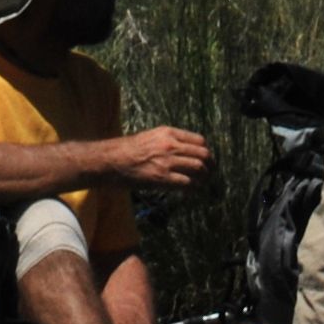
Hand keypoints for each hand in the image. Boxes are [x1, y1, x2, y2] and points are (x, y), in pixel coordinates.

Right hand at [92, 127, 212, 193]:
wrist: (112, 160)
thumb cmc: (128, 149)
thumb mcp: (151, 136)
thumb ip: (169, 141)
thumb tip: (186, 151)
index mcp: (168, 132)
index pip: (200, 140)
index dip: (206, 151)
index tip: (207, 159)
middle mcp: (171, 145)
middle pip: (203, 154)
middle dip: (210, 165)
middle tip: (211, 173)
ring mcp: (168, 162)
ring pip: (199, 169)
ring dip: (204, 177)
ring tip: (203, 183)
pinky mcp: (163, 178)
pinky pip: (188, 184)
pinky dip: (194, 188)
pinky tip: (192, 190)